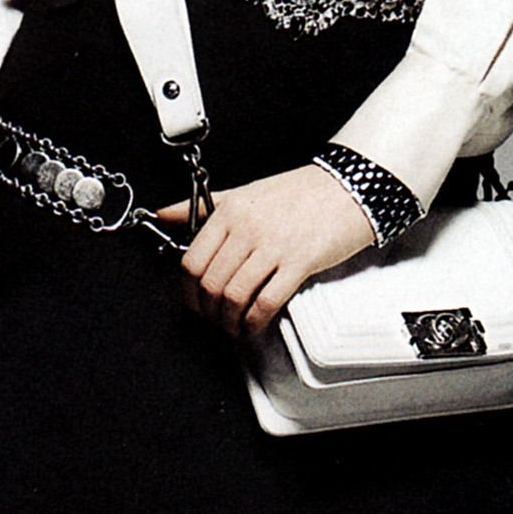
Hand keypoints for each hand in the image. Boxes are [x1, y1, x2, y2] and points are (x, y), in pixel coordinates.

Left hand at [157, 162, 375, 335]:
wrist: (348, 187)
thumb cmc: (300, 192)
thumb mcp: (245, 193)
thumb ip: (203, 207)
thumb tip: (163, 213)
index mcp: (230, 210)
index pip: (192, 260)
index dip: (187, 291)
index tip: (193, 302)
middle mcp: (247, 227)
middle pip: (210, 283)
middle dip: (207, 311)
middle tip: (213, 319)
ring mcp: (273, 245)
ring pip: (234, 296)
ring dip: (229, 321)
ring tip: (233, 326)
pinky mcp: (299, 262)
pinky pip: (266, 301)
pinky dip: (255, 321)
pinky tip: (255, 324)